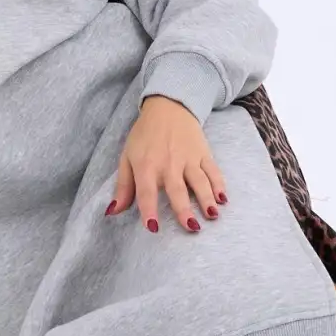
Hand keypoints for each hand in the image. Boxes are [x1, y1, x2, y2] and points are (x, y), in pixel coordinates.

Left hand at [106, 95, 227, 233]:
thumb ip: (123, 186)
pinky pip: (213, 171)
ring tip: (212, 215)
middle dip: (184, 209)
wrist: (167, 107)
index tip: (153, 228)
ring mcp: (188, 158)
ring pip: (199, 181)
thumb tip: (113, 211)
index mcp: (146, 166)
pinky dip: (219, 184)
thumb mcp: (127, 157)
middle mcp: (168, 163)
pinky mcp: (203, 153)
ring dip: (206, 198)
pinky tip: (222, 198)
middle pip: (177, 189)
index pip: (146, 192)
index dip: (149, 210)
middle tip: (192, 228)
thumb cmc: (144, 136)